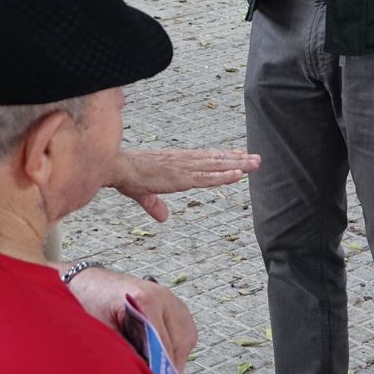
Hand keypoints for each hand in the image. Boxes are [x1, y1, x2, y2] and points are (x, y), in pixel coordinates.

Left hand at [65, 264, 196, 373]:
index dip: (159, 372)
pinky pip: (184, 330)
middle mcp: (164, 296)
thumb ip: (125, 353)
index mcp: (146, 300)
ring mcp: (171, 298)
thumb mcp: (102, 331)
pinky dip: (176, 346)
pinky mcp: (173, 303)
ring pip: (186, 339)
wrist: (87, 282)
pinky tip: (162, 356)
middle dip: (169, 368)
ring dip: (175, 358)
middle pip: (179, 343)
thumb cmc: (89, 302)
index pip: (163, 347)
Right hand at [110, 148, 260, 221]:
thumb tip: (163, 217)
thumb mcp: (143, 193)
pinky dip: (224, 176)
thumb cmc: (127, 176)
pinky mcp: (181, 177)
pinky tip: (239, 174)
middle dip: (236, 159)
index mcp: (175, 163)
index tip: (238, 156)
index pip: (204, 159)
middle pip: (214, 160)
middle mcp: (183, 162)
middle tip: (256, 158)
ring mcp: (184, 168)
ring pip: (216, 166)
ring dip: (237, 165)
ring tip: (255, 164)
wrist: (117, 167)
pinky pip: (207, 177)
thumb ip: (154, 205)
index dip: (222, 158)